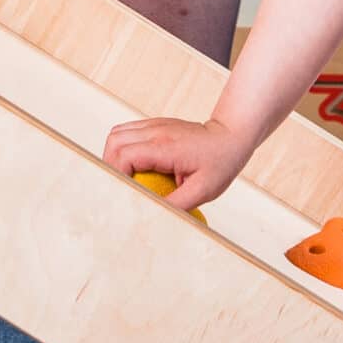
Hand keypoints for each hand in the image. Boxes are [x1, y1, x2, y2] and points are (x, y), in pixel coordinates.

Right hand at [102, 117, 253, 210]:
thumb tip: (153, 217)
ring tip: (126, 176)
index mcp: (166, 147)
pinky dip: (122, 149)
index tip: (123, 193)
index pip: (125, 155)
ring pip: (117, 135)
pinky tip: (134, 165)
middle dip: (111, 166)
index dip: (117, 175)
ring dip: (114, 156)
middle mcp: (156, 131)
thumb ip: (177, 205)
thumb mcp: (204, 190)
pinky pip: (127, 133)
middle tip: (122, 186)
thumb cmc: (221, 163)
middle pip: (114, 142)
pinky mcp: (154, 125)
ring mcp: (154, 125)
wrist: (231, 135)